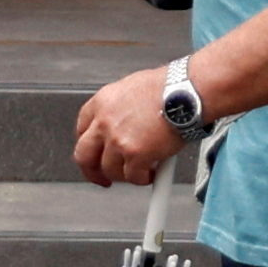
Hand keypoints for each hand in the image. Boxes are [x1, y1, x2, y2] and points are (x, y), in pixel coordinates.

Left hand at [66, 68, 198, 189]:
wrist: (185, 92)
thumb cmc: (169, 87)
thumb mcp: (133, 89)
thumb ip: (121, 110)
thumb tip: (123, 126)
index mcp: (102, 103)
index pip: (82, 130)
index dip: (89, 146)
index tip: (95, 154)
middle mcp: (104, 122)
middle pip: (84, 155)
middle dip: (92, 171)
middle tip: (103, 178)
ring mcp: (117, 140)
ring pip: (110, 171)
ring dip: (125, 175)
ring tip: (141, 171)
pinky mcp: (135, 155)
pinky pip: (133, 177)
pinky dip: (143, 179)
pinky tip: (153, 173)